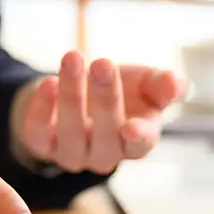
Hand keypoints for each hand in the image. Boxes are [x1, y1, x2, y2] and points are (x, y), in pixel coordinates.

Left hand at [17, 51, 186, 173]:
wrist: (79, 90)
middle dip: (105, 99)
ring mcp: (73, 154)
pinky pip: (38, 135)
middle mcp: (105, 154)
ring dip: (72, 95)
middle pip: (106, 135)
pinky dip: (41, 110)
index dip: (138, 138)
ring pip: (71, 132)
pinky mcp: (42, 146)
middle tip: (103, 63)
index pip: (140, 146)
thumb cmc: (122, 90)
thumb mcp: (145, 83)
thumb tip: (175, 82)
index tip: (132, 126)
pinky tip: (47, 83)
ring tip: (73, 58)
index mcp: (136, 142)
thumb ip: (162, 85)